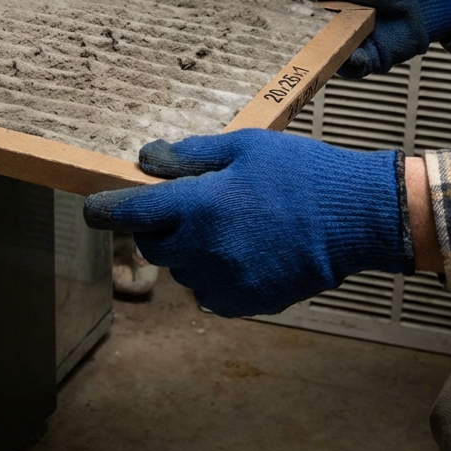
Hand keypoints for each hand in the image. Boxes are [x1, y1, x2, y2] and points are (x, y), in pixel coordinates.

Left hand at [83, 130, 412, 317]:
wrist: (357, 218)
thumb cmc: (303, 174)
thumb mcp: (245, 147)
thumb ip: (191, 156)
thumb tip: (149, 158)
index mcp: (200, 206)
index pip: (131, 214)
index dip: (104, 210)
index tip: (93, 209)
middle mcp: (205, 249)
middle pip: (153, 245)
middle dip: (159, 227)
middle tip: (189, 209)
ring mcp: (224, 280)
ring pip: (182, 271)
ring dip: (190, 252)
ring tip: (230, 229)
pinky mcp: (245, 302)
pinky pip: (209, 292)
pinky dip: (215, 275)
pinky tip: (244, 253)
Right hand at [275, 0, 450, 77]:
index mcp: (320, 5)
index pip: (290, 18)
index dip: (276, 22)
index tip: (262, 23)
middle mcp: (330, 28)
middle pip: (301, 43)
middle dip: (290, 45)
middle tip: (280, 42)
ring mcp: (347, 45)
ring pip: (323, 58)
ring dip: (321, 54)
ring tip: (319, 43)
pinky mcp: (366, 61)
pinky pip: (349, 68)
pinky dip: (348, 62)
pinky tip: (350, 51)